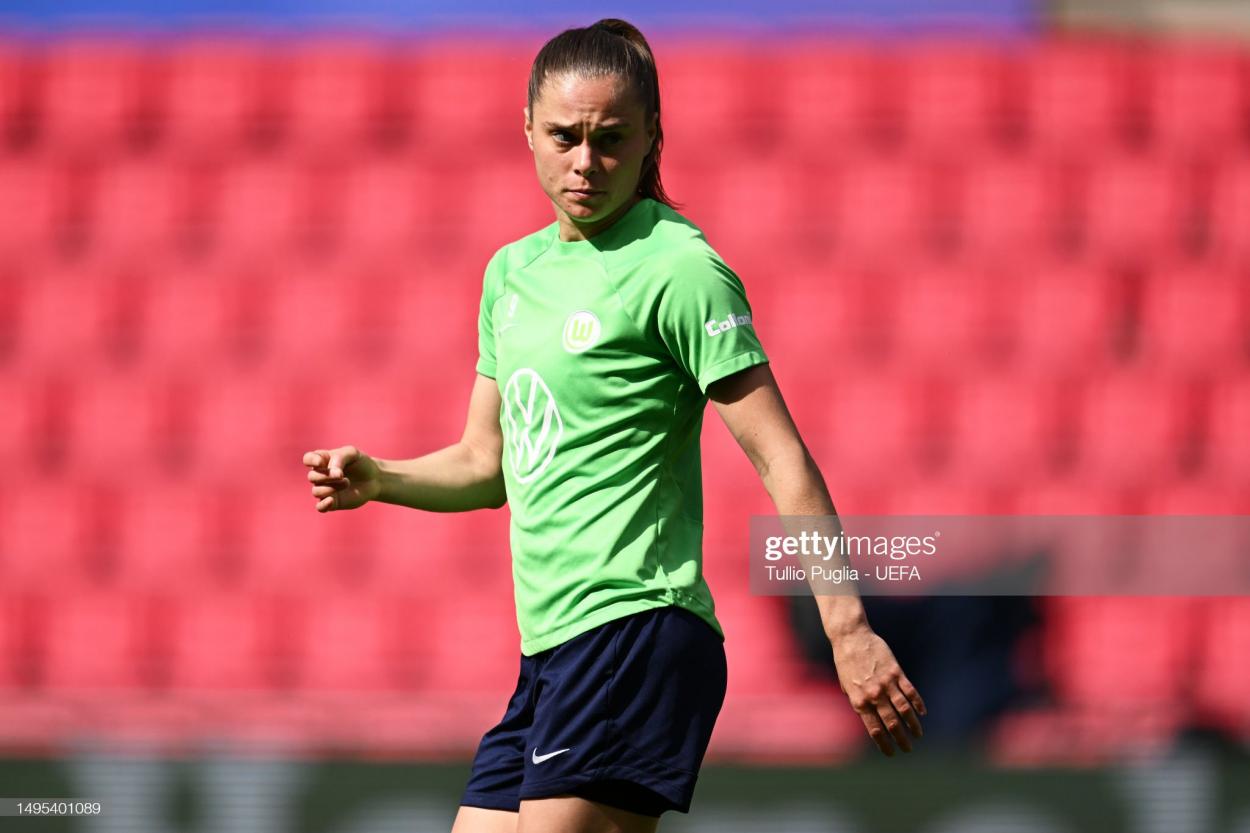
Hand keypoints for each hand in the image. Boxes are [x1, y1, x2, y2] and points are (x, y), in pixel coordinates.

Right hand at [303, 445, 381, 511]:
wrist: (374, 478)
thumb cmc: (360, 463)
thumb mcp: (352, 453)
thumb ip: (339, 457)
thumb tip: (332, 472)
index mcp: (323, 460)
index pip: (308, 459)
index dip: (311, 461)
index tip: (320, 462)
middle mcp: (321, 475)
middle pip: (312, 476)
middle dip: (326, 476)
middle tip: (341, 475)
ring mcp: (325, 489)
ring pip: (316, 491)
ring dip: (330, 487)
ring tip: (347, 483)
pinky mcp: (333, 502)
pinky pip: (320, 507)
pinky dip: (323, 505)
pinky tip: (331, 500)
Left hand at [830, 624, 926, 756]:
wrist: (851, 638)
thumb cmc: (845, 662)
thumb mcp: (847, 685)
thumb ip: (858, 701)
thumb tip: (868, 717)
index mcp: (859, 701)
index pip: (874, 730)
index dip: (884, 744)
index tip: (891, 753)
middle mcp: (873, 695)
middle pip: (891, 723)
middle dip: (901, 739)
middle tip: (907, 749)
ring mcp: (886, 684)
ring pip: (904, 710)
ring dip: (913, 725)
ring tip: (918, 734)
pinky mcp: (896, 672)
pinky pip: (910, 691)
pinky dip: (918, 704)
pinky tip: (922, 713)